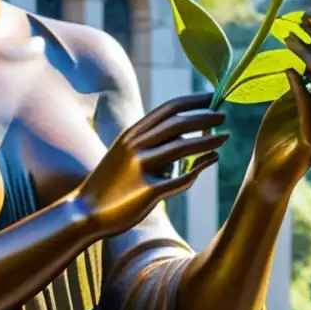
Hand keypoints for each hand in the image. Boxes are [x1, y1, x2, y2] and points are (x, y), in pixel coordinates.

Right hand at [74, 94, 227, 238]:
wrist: (85, 212)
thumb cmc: (110, 183)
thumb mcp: (124, 154)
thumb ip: (149, 143)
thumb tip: (184, 135)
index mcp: (131, 134)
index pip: (168, 109)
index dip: (192, 101)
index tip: (211, 97)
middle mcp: (135, 146)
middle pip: (178, 124)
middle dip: (204, 117)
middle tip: (224, 116)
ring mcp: (140, 168)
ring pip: (182, 147)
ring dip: (207, 141)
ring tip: (225, 137)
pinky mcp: (147, 192)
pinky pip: (181, 178)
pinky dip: (200, 167)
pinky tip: (212, 160)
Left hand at [252, 12, 310, 194]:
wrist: (268, 176)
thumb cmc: (278, 136)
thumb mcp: (293, 100)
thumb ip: (305, 78)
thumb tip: (307, 44)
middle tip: (300, 19)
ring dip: (306, 54)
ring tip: (286, 37)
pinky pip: (309, 108)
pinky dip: (298, 86)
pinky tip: (286, 70)